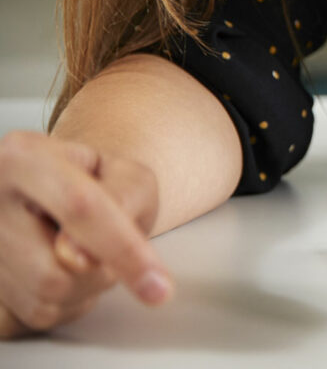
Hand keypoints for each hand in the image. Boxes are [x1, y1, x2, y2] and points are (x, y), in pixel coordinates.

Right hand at [0, 130, 170, 337]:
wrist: (54, 192)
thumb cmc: (94, 181)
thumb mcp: (126, 173)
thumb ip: (121, 202)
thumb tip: (79, 259)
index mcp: (21, 158)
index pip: (79, 207)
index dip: (122, 248)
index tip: (156, 285)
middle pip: (56, 271)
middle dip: (102, 270)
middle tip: (105, 243)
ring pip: (42, 300)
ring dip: (83, 289)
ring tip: (82, 255)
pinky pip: (29, 318)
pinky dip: (61, 304)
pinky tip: (60, 272)